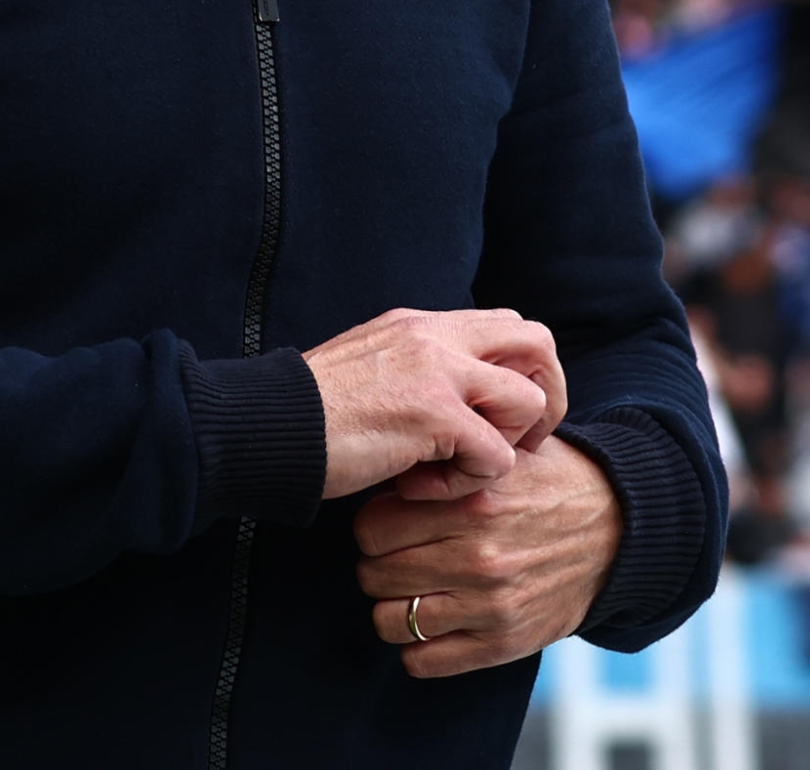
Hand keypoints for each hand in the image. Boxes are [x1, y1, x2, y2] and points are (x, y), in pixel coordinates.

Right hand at [301, 308, 566, 501]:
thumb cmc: (309, 414)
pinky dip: (467, 482)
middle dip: (543, 400)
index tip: (499, 421)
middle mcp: (436, 336)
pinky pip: (495, 456)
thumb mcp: (372, 369)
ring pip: (527, 402)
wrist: (266, 426)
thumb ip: (416, 370)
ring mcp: (438, 372)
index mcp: (422, 325)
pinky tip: (419, 486)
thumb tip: (455, 399)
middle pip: (537, 343)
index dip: (521, 375)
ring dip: (503, 447)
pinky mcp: (434, 415)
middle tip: (512, 445)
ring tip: (453, 469)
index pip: (510, 325)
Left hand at [353, 436, 622, 676]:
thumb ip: (450, 458)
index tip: (389, 524)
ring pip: (389, 621)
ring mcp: (491, 604)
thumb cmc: (552, 484)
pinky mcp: (505, 642)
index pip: (371, 526)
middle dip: (379, 565)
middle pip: (374, 574)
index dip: (374, 525)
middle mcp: (479, 555)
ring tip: (414, 590)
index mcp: (473, 501)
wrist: (620, 528)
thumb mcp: (504, 454)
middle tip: (400, 557)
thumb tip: (388, 468)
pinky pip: (423, 661)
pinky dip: (418, 646)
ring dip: (393, 607)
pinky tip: (436, 622)